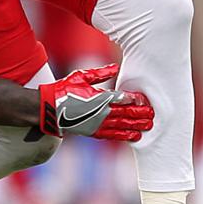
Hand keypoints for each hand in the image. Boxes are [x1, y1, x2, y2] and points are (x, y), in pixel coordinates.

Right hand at [38, 64, 154, 140]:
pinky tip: (134, 136)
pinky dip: (124, 136)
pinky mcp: (94, 132)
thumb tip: (115, 67)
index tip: (143, 99)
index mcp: (99, 97)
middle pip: (126, 113)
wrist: (50, 109)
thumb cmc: (64, 89)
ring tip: (148, 126)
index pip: (122, 98)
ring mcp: (98, 123)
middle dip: (140, 114)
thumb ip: (100, 73)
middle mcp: (101, 112)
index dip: (134, 99)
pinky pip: (113, 135)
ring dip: (136, 125)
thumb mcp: (82, 76)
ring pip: (122, 125)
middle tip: (152, 114)